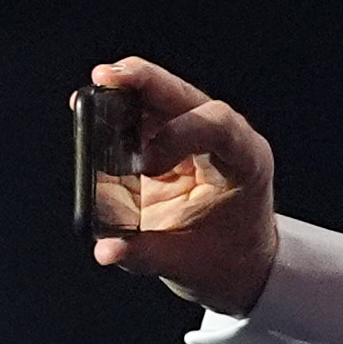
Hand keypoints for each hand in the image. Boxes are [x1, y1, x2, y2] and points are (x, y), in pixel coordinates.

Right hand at [85, 57, 279, 315]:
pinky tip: (94, 108)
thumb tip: (104, 249)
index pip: (220, 126)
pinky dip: (119, 110)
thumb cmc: (226, 263)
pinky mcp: (174, 140)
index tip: (147, 166)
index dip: (180, 134)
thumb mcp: (188, 265)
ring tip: (95, 89)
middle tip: (106, 77)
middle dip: (147, 83)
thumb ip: (145, 254)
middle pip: (188, 97)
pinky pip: (146, 114)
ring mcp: (200, 136)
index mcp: (247, 165)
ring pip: (164, 97)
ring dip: (129, 89)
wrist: (239, 264)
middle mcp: (228, 141)